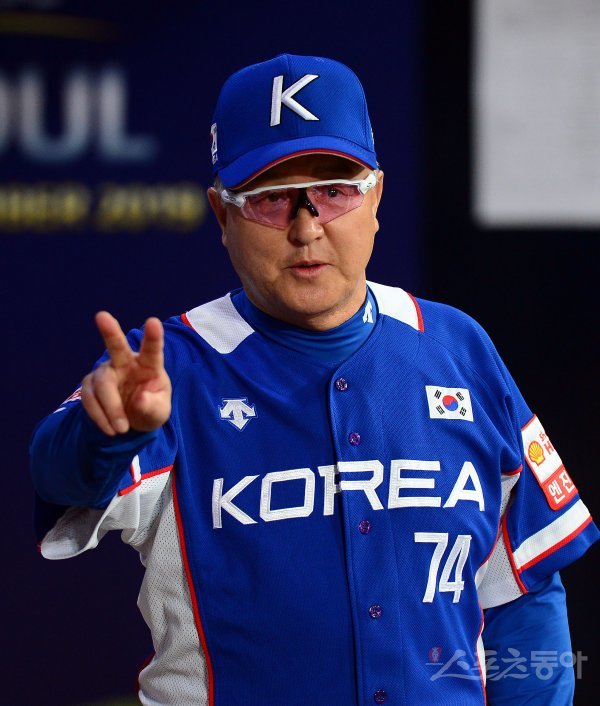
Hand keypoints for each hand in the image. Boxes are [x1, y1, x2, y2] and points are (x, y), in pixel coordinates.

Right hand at [81, 312, 171, 435]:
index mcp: (149, 365)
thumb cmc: (149, 408)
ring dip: (111, 409)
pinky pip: (89, 399)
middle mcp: (126, 363)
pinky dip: (99, 416)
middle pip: (116, 346)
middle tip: (101, 316)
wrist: (131, 421)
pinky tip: (110, 429)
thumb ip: (153, 407)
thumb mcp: (158, 413)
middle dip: (109, 331)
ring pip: (102, 385)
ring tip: (122, 429)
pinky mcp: (90, 385)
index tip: (153, 322)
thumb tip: (140, 399)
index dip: (153, 336)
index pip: (153, 350)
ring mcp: (106, 372)